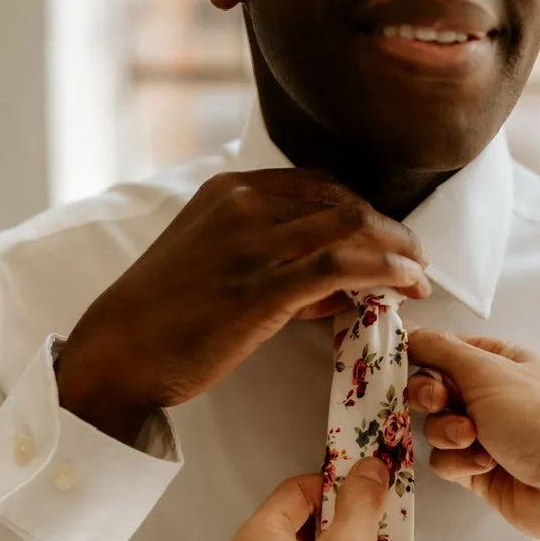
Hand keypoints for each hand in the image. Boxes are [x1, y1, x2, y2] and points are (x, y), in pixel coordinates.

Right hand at [56, 170, 429, 444]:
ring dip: (397, 251)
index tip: (387, 240)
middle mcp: (243, 205)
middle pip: (342, 202)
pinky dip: (384, 270)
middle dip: (389, 231)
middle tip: (416, 261)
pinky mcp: (262, 287)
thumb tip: (340, 282)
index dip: (363, 212)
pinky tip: (406, 285)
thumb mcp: (217, 269)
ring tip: (420, 277)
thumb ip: (276, 264)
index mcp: (229, 191)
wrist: (119, 354)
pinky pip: (341, 265)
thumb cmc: (165, 321)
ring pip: (350, 228)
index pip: (318, 185)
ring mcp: (252, 243)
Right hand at [407, 331, 539, 540]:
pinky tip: (486, 465)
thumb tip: (408, 328)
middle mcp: (494, 395)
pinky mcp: (479, 470)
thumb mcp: (489, 372)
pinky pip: (447, 461)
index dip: (423, 356)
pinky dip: (460, 463)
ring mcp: (486, 434)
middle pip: (435, 389)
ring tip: (474, 439)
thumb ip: (442, 350)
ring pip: (436, 427)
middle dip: (430, 396)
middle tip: (440, 402)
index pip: (447, 350)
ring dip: (448, 433)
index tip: (402, 362)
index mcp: (502, 361)